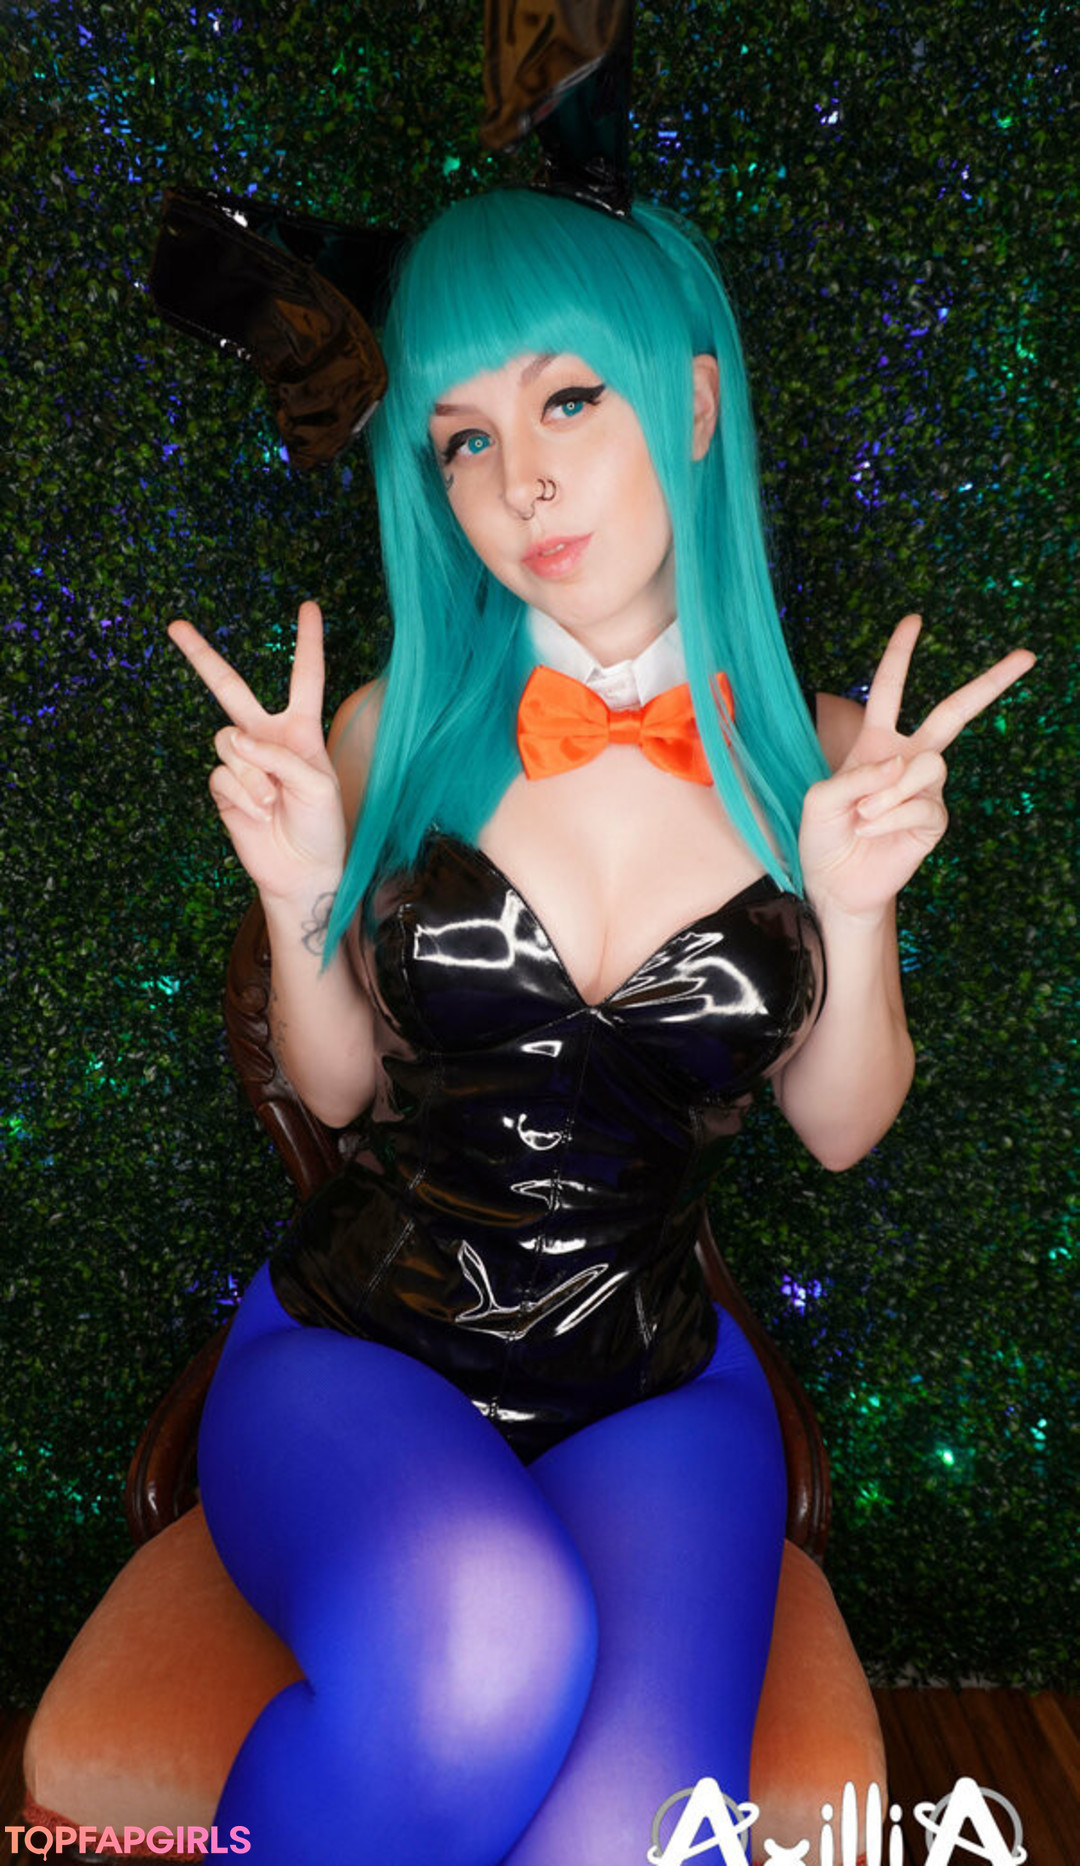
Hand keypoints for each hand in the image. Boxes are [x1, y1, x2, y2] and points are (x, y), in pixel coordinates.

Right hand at [167, 600, 346, 903]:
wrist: (302, 870)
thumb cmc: (322, 826)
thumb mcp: (319, 784)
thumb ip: (281, 754)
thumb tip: (236, 739)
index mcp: (302, 728)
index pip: (305, 677)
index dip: (307, 642)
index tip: (309, 606)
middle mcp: (267, 736)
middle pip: (229, 687)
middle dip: (201, 655)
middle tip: (175, 625)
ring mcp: (242, 760)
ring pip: (227, 740)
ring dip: (253, 774)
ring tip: (274, 802)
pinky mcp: (223, 787)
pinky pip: (222, 774)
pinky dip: (243, 795)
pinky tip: (259, 813)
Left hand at [798, 614, 1035, 920]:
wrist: (834, 883)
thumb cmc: (823, 837)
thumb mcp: (819, 798)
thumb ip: (854, 775)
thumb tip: (904, 763)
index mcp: (876, 742)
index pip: (890, 689)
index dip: (900, 654)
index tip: (915, 620)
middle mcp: (907, 758)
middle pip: (954, 711)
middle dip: (990, 683)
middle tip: (1027, 656)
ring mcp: (925, 789)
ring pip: (929, 766)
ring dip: (890, 791)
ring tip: (864, 816)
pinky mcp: (934, 821)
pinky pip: (923, 805)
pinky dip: (890, 817)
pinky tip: (871, 831)